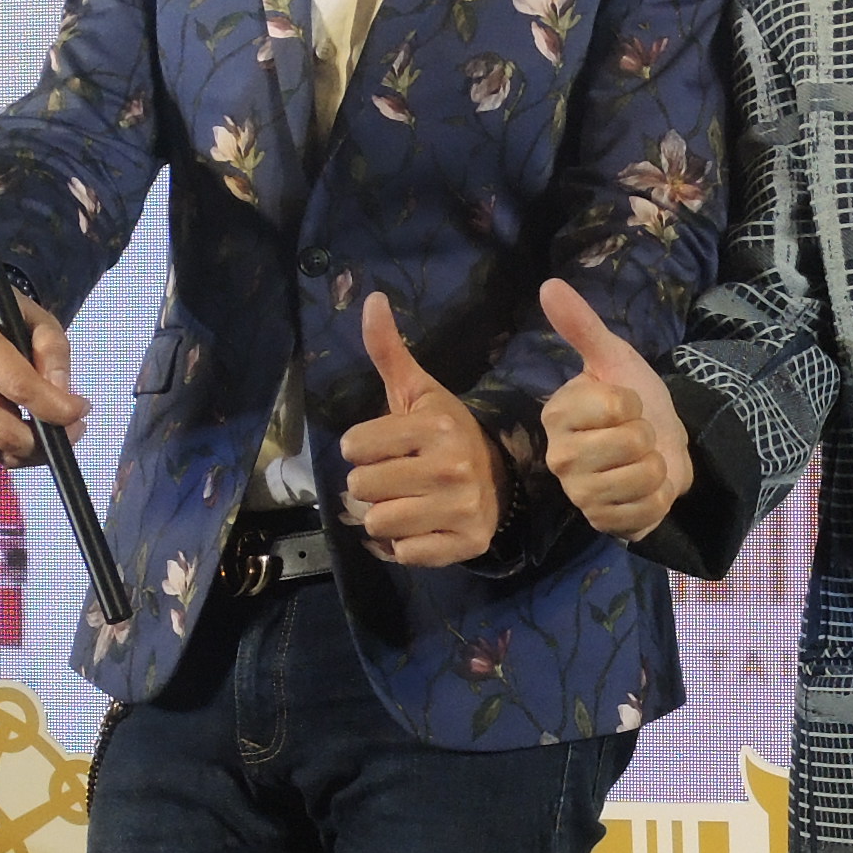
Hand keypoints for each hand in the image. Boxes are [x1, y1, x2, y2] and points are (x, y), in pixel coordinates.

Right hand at [0, 288, 83, 460]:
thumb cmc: (7, 317)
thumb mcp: (38, 319)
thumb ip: (53, 351)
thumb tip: (62, 393)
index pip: (15, 384)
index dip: (52, 405)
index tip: (81, 409)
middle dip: (43, 439)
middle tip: (76, 428)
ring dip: (33, 450)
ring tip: (61, 432)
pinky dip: (16, 450)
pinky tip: (36, 434)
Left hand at [339, 292, 505, 567]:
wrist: (499, 480)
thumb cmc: (446, 435)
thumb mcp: (419, 392)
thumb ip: (389, 351)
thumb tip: (371, 299)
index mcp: (435, 427)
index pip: (353, 446)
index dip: (363, 447)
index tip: (390, 446)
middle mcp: (449, 468)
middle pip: (360, 488)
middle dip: (372, 483)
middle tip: (400, 476)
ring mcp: (459, 509)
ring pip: (376, 523)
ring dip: (385, 516)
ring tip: (410, 501)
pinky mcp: (464, 544)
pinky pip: (402, 553)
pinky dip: (407, 544)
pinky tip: (425, 526)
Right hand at [537, 278, 691, 539]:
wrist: (661, 442)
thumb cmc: (633, 398)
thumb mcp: (614, 357)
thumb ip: (582, 326)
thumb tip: (549, 285)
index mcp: (557, 415)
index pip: (616, 406)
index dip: (633, 402)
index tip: (624, 403)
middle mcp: (560, 458)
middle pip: (633, 443)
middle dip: (649, 436)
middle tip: (636, 435)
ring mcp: (581, 495)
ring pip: (643, 478)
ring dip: (657, 467)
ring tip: (642, 461)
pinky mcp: (605, 523)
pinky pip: (648, 511)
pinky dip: (659, 498)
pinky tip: (645, 489)